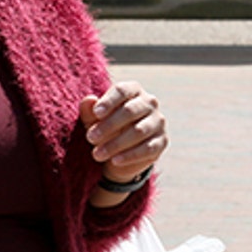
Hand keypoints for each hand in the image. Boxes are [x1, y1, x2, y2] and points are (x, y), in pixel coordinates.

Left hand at [79, 81, 166, 197]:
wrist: (121, 153)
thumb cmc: (107, 128)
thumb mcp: (94, 121)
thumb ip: (90, 111)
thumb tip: (89, 100)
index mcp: (133, 91)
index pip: (123, 91)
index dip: (109, 101)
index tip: (96, 113)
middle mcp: (150, 103)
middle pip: (130, 111)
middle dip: (109, 125)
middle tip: (90, 138)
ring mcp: (158, 122)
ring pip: (139, 131)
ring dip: (116, 144)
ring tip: (97, 154)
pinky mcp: (162, 141)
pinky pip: (147, 148)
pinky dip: (130, 155)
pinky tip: (115, 160)